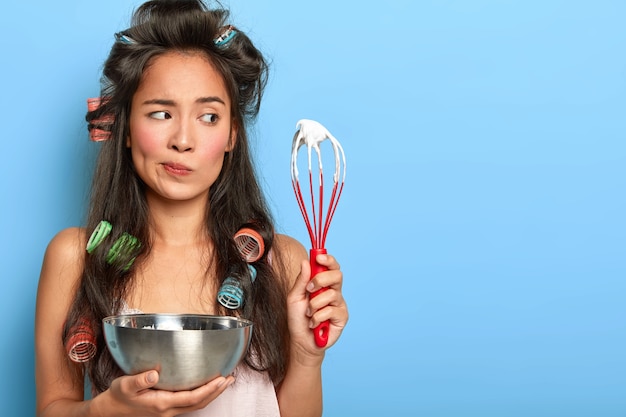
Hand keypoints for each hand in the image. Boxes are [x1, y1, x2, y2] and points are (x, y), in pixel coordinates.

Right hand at [94, 370, 233, 415]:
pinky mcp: (167, 408)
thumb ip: (139, 380)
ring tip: (225, 381)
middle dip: (217, 392)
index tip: (222, 379)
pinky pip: (190, 403)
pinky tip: (205, 385)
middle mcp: (168, 410)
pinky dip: (202, 395)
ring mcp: (168, 411)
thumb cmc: (118, 397)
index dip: (210, 389)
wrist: (109, 412)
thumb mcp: (124, 385)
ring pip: (196, 405)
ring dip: (212, 394)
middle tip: (231, 378)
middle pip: (200, 403)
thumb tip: (154, 373)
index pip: (192, 398)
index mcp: (161, 403)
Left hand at [286, 253, 348, 362]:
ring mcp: (339, 303)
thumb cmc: (298, 318)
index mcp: (323, 283)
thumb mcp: (294, 297)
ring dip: (314, 305)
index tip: (319, 257)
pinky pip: (331, 310)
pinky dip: (317, 317)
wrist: (301, 340)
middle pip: (337, 275)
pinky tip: (314, 324)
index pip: (331, 266)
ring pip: (331, 294)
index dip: (328, 260)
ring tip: (308, 314)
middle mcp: (333, 291)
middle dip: (321, 280)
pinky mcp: (342, 316)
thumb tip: (306, 261)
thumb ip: (301, 280)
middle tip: (309, 290)